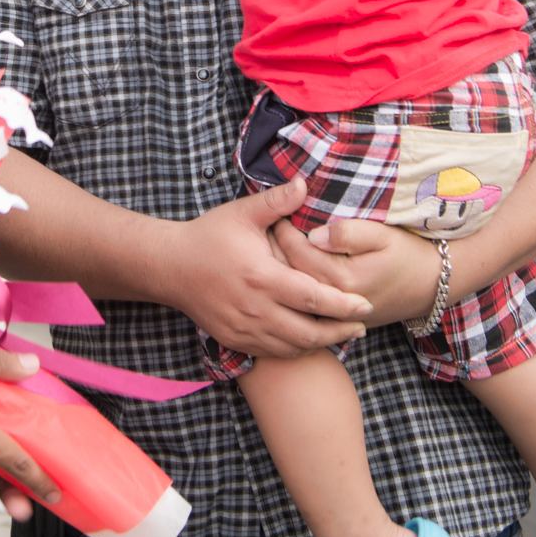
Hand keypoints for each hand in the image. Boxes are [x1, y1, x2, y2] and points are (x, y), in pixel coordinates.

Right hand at [160, 180, 372, 358]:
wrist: (170, 266)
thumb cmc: (209, 236)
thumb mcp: (242, 214)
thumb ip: (277, 202)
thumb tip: (306, 184)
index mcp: (262, 277)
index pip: (313, 298)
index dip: (343, 305)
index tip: (365, 304)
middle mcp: (254, 308)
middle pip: (308, 331)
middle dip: (340, 330)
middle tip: (362, 325)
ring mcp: (243, 328)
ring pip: (292, 346)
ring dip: (321, 343)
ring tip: (343, 334)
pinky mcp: (234, 339)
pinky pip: (272, 352)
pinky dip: (295, 349)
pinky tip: (309, 340)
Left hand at [273, 217, 440, 326]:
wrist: (430, 287)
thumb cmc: (407, 255)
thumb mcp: (383, 235)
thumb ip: (348, 233)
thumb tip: (314, 234)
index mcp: (343, 278)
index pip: (298, 251)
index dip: (282, 229)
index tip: (274, 211)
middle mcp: (334, 301)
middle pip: (289, 274)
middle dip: (273, 249)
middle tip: (263, 227)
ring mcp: (334, 315)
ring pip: (293, 292)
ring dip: (278, 269)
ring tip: (268, 246)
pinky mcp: (336, 320)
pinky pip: (304, 304)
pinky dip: (290, 287)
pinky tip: (283, 271)